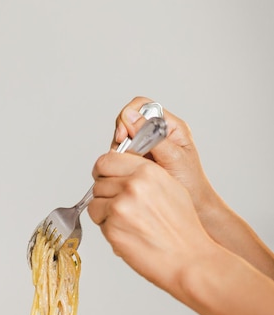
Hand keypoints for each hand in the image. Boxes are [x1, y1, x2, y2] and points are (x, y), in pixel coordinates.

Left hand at [88, 150, 214, 297]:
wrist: (190, 259)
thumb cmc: (183, 228)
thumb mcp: (170, 187)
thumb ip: (144, 175)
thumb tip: (121, 171)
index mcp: (147, 171)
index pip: (106, 160)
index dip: (104, 172)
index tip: (106, 179)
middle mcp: (132, 185)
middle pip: (98, 183)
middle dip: (106, 195)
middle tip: (122, 208)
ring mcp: (120, 207)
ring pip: (95, 203)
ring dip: (105, 213)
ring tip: (129, 223)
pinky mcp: (113, 228)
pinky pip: (99, 224)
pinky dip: (110, 230)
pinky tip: (130, 235)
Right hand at [112, 96, 213, 215]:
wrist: (195, 208)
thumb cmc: (191, 184)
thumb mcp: (174, 157)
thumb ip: (152, 136)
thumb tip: (129, 116)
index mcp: (170, 126)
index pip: (142, 106)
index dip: (129, 116)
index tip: (124, 135)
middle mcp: (157, 133)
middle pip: (128, 121)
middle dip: (122, 136)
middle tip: (122, 152)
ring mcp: (146, 147)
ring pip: (122, 139)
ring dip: (120, 151)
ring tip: (128, 167)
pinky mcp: (139, 161)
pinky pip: (121, 155)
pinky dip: (119, 162)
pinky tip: (126, 173)